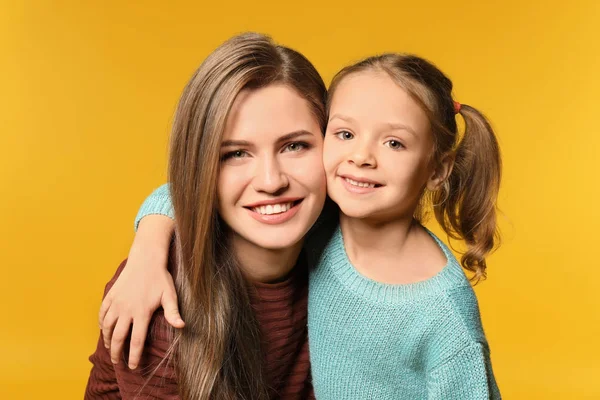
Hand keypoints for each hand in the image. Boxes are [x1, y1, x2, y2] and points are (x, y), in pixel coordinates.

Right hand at [98, 215, 181, 368]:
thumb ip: (173, 312)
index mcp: (141, 312)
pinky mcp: (110, 295)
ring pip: (106, 326)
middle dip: (116, 352)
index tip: (132, 366)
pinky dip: (100, 324)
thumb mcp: (170, 295)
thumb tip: (181, 326)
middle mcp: (126, 309)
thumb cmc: (160, 278)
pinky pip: (102, 313)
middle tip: (117, 362)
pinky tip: (103, 329)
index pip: (136, 340)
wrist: (146, 259)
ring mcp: (116, 302)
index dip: (134, 356)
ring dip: (106, 339)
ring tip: (109, 347)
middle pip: (117, 337)